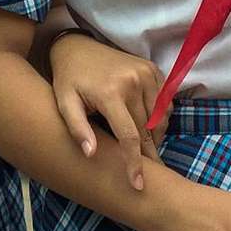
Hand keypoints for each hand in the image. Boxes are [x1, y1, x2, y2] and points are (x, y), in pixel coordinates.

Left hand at [49, 32, 171, 191]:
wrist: (77, 46)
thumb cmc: (69, 79)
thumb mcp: (64, 103)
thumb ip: (77, 128)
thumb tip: (91, 154)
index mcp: (110, 93)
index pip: (129, 136)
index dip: (134, 163)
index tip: (137, 184)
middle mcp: (133, 81)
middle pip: (148, 130)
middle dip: (148, 154)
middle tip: (146, 172)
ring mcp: (146, 73)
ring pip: (161, 118)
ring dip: (155, 136)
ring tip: (143, 147)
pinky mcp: (153, 69)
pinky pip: (166, 102)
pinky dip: (161, 117)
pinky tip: (147, 124)